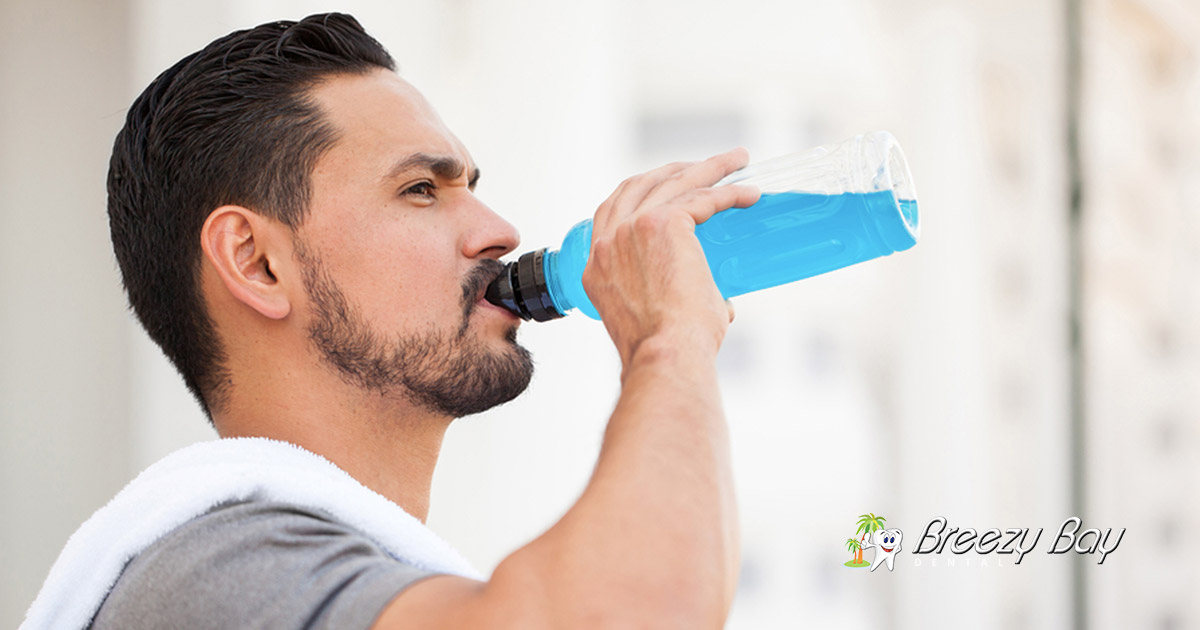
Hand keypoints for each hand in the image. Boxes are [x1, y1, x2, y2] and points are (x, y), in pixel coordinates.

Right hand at [582, 149, 759, 366]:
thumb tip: (723, 305)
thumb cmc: (667, 350)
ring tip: (737, 160)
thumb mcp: (657, 320)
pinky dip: (729, 193)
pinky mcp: (661, 224)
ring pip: (674, 182)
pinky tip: (750, 194)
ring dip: (709, 167)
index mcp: (597, 266)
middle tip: (708, 165)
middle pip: (641, 185)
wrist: (665, 355)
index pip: (612, 212)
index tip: (670, 185)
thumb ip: (681, 304)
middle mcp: (607, 243)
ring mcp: (630, 229)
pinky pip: (702, 197)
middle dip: (676, 169)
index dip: (642, 192)